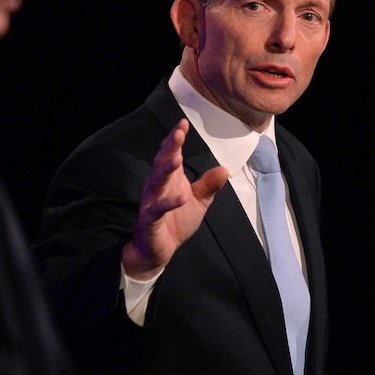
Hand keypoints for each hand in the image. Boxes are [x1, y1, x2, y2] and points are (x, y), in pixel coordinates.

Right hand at [122, 119, 228, 278]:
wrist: (159, 250)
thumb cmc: (176, 222)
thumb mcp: (198, 202)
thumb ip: (209, 185)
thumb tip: (224, 169)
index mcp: (169, 179)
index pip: (171, 154)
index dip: (176, 139)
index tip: (183, 123)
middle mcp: (157, 186)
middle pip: (162, 162)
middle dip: (170, 147)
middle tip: (179, 132)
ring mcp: (152, 202)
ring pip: (157, 182)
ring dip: (166, 169)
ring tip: (177, 157)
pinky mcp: (150, 219)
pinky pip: (158, 209)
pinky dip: (169, 202)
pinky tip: (182, 197)